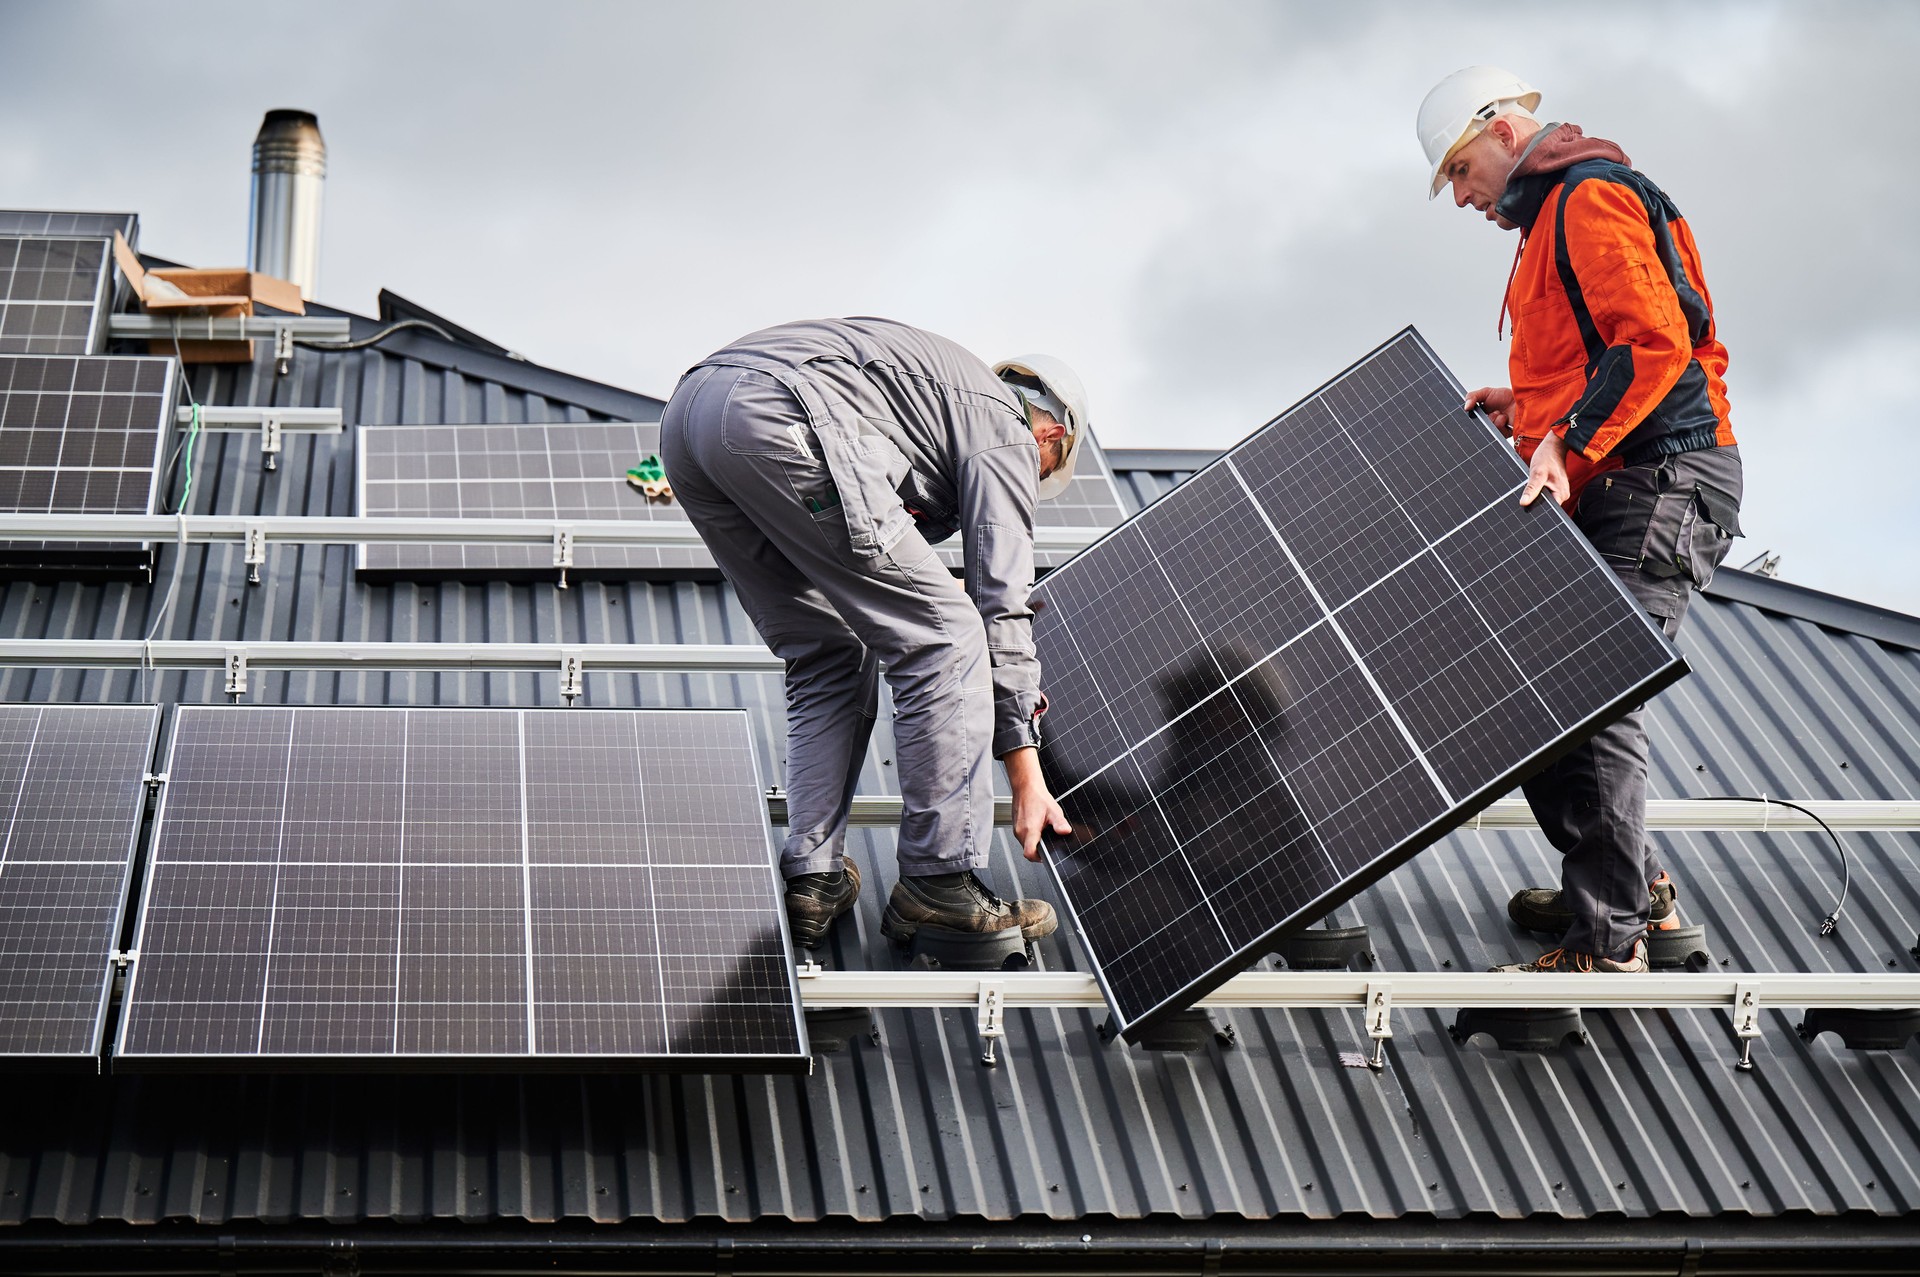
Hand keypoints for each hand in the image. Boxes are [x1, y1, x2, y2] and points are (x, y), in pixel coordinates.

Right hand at [1001, 746, 1070, 860]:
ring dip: (1035, 843)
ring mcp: (1016, 830)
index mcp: (1029, 830)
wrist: (1026, 787)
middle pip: (1028, 851)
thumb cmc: (1037, 797)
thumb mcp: (1053, 811)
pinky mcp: (1016, 827)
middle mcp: (1020, 832)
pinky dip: (1031, 837)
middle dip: (1039, 850)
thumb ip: (1060, 823)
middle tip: (1049, 841)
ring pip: (1026, 844)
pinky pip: (1023, 838)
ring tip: (1043, 832)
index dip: (1039, 858)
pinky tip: (1038, 828)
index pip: (1029, 854)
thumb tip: (1066, 831)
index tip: (1047, 855)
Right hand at [1464, 386, 1515, 436]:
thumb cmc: (1507, 397)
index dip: (1470, 416)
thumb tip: (1465, 406)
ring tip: (1499, 413)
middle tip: (1486, 412)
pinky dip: (1500, 424)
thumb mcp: (1486, 392)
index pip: (1470, 418)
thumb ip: (1472, 396)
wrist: (1524, 401)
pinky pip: (1496, 433)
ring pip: (1486, 429)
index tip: (1470, 411)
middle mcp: (1487, 422)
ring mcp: (1495, 429)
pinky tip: (1505, 419)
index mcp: (1481, 413)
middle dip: (1481, 419)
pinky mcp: (1503, 434)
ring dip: (1492, 419)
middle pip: (1477, 426)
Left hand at [1520, 431, 1570, 507]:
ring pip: (1544, 500)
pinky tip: (1530, 491)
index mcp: (1561, 494)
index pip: (1548, 511)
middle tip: (1522, 502)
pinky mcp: (1554, 487)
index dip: (1536, 512)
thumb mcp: (1537, 472)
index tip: (1525, 512)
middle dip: (1534, 505)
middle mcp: (1562, 495)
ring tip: (1526, 495)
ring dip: (1535, 499)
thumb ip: (1532, 488)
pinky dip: (1536, 493)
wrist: (1553, 446)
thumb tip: (1523, 502)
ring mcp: (1558, 491)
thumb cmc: (1547, 456)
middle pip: (1546, 506)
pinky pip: (1544, 495)